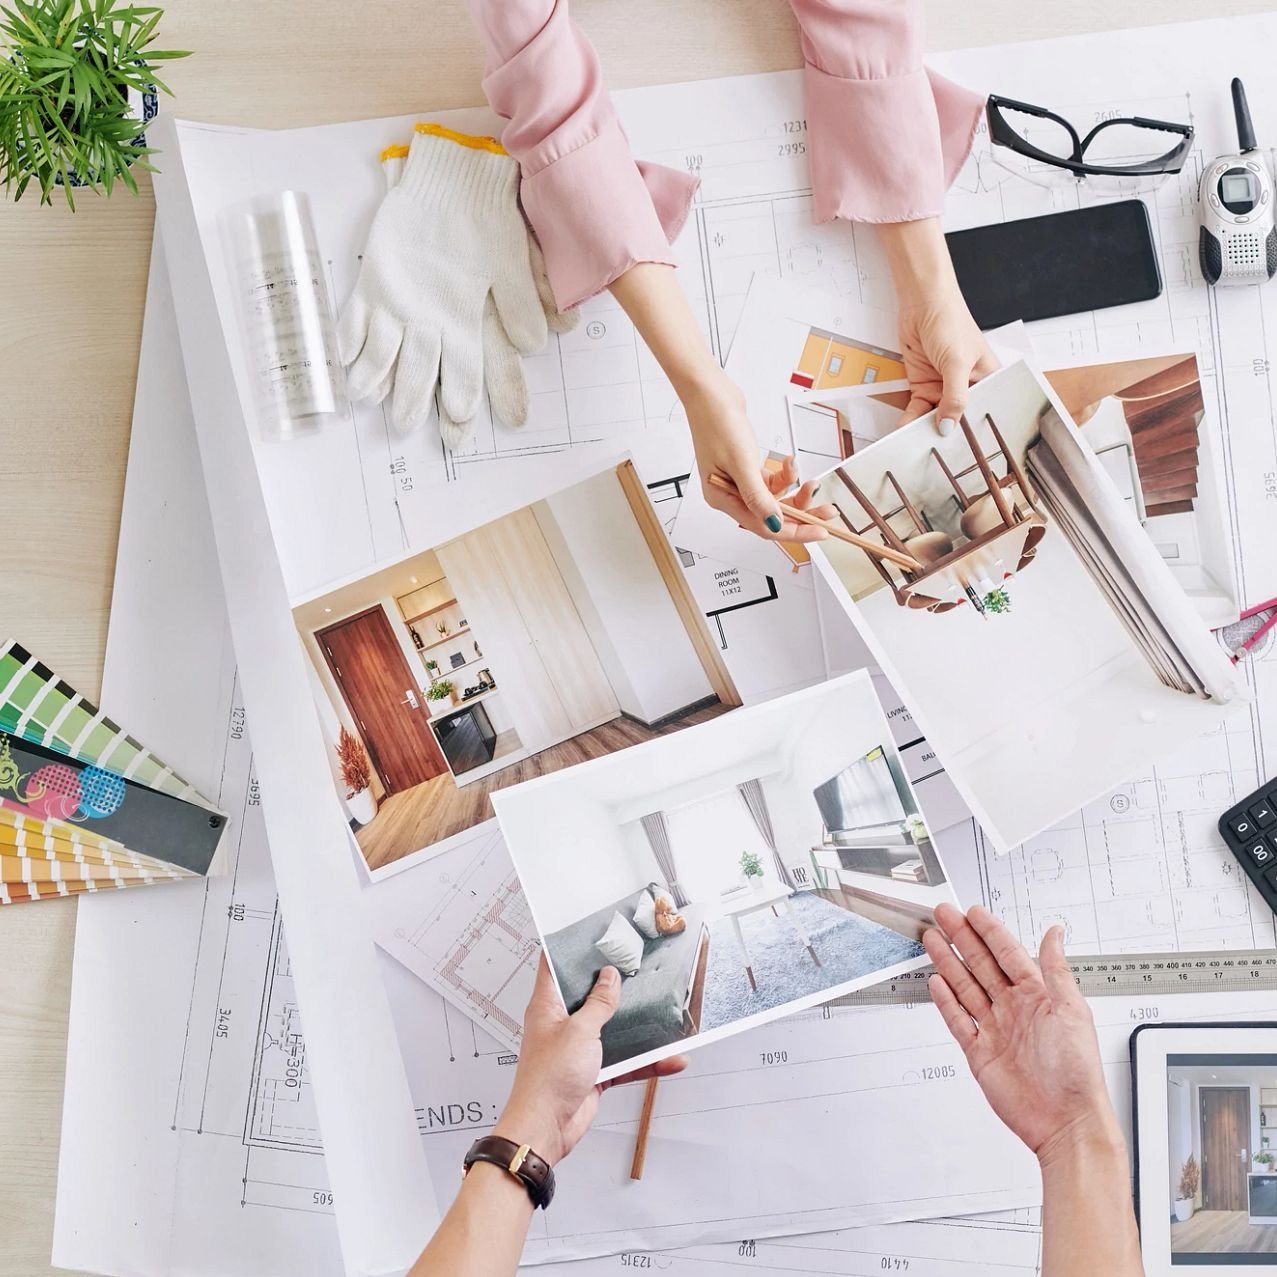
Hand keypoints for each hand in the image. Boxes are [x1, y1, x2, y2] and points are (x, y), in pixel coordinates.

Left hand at [493, 958, 686, 1165]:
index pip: (553, 966)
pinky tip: (669, 1059)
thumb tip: (609, 977)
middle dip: (614, 985)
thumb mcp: (580, 1031)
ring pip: (612, 1029)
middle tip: (638, 967)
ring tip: (662, 1013)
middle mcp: (562, 1024)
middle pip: (590, 995)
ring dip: (637, 1028)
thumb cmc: (547, 1080)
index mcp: (548, 1006)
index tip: (591, 933)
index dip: (569, 947)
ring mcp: (578, 1047)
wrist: (546, 1130)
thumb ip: (599, 1004)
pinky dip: (646, 1061)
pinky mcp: (593, 1071)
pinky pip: (624, 1061)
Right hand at [687, 374, 836, 541]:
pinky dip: (785, 474)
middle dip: (801, 513)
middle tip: (826, 511)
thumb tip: (774, 523)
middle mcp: (730, 494)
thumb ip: (758, 497)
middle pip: (771, 515)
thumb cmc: (717, 424)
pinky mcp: (747, 469)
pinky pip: (772, 482)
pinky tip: (789, 462)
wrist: (712, 394)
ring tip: (811, 482)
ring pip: (775, 499)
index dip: (793, 532)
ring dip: (795, 490)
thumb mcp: (741, 464)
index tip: (818, 531)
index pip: (762, 526)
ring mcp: (739, 482)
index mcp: (722, 499)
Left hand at [877, 218, 998, 433]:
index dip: (975, 431)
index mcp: (988, 380)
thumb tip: (949, 426)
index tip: (965, 453)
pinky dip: (910, 420)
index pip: (984, 412)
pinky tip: (904, 431)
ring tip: (916, 448)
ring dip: (925, 430)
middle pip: (958, 417)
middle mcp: (967, 386)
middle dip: (947, 434)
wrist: (921, 302)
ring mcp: (943, 387)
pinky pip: (918, 409)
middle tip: (937, 455)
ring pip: (935, 417)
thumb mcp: (956, 363)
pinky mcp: (924, 385)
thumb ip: (954, 398)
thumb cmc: (950, 321)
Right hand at [923, 903, 1118, 1165]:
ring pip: (965, 988)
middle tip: (943, 915)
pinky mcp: (980, 1053)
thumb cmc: (1076, 1072)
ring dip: (948, 963)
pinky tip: (936, 983)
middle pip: (980, 965)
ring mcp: (995, 1030)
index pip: (1008, 954)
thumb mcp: (1072, 1011)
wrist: (1064, 1122)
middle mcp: (1015, 1009)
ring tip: (932, 940)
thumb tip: (1055, 933)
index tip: (973, 912)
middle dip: (961, 938)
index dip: (989, 931)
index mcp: (1039, 996)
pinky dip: (945, 1002)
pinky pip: (958, 1021)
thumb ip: (1056, 970)